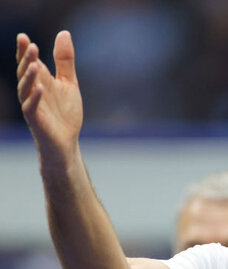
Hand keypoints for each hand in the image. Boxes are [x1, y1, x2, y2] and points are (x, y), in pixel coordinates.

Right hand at [16, 31, 82, 167]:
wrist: (67, 142)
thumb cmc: (65, 113)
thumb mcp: (69, 82)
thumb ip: (64, 61)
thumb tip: (63, 33)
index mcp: (40, 81)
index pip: (29, 62)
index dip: (24, 51)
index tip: (23, 37)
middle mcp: (32, 91)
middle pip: (25, 73)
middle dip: (26, 60)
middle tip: (30, 46)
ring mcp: (33, 105)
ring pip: (25, 89)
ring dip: (28, 76)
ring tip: (33, 64)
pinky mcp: (36, 120)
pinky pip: (31, 107)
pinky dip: (35, 97)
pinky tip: (40, 88)